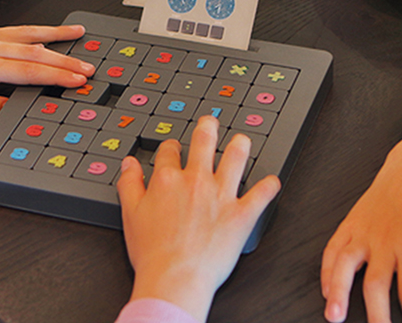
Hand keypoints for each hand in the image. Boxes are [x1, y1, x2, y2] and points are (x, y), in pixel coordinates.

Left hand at [0, 22, 92, 118]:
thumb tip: (12, 109)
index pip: (28, 72)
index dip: (56, 77)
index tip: (77, 81)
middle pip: (35, 51)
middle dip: (65, 59)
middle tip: (89, 66)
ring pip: (27, 33)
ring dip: (55, 34)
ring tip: (79, 33)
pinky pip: (14, 29)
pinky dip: (35, 30)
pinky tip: (46, 32)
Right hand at [117, 116, 280, 322]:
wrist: (175, 278)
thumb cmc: (153, 253)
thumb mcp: (130, 214)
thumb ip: (129, 184)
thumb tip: (129, 164)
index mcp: (168, 180)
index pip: (170, 151)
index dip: (171, 147)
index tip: (174, 148)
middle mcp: (196, 181)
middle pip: (204, 143)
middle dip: (208, 128)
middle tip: (211, 122)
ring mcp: (221, 195)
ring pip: (236, 159)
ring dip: (240, 147)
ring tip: (242, 141)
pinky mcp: (241, 214)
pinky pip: (261, 195)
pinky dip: (269, 187)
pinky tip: (272, 182)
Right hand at [321, 128, 401, 322]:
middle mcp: (383, 241)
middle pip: (375, 286)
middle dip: (375, 316)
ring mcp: (362, 233)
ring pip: (345, 266)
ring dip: (338, 292)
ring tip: (333, 317)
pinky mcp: (349, 225)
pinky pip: (332, 249)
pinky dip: (326, 270)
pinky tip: (326, 290)